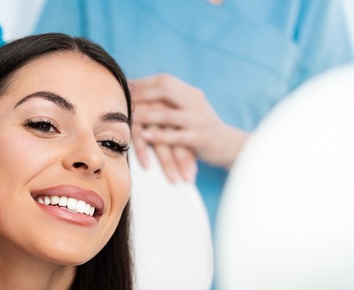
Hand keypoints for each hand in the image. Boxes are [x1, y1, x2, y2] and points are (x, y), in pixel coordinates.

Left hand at [130, 74, 249, 181]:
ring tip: (129, 117)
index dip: (144, 83)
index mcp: (191, 93)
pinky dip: (159, 136)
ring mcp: (198, 120)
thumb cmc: (201, 128)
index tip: (125, 86)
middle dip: (143, 93)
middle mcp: (195, 102)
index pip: (165, 81)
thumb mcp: (189, 109)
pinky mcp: (200, 138)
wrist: (229, 145)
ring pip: (168, 114)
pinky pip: (176, 136)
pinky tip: (145, 136)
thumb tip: (140, 91)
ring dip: (146, 115)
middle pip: (166, 90)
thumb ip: (171, 100)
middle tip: (124, 99)